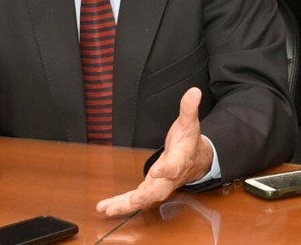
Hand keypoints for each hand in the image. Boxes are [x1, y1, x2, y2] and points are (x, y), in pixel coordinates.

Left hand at [96, 88, 212, 216]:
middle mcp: (169, 178)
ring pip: (144, 199)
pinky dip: (121, 204)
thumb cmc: (188, 142)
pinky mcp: (149, 189)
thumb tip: (194, 91)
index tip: (157, 171)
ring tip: (109, 209)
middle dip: (145, 195)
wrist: (196, 161)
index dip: (166, 169)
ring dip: (126, 205)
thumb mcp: (189, 123)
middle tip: (134, 200)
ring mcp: (159, 186)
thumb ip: (189, 108)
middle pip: (159, 190)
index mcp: (179, 160)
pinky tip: (105, 208)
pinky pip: (135, 200)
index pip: (174, 165)